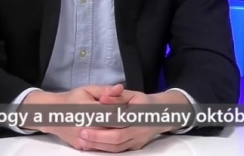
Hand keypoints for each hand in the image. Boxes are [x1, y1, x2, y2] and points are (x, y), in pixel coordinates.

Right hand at [18, 85, 124, 149]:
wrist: (51, 114)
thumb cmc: (72, 99)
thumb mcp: (88, 90)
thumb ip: (105, 90)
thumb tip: (120, 88)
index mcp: (87, 109)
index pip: (111, 113)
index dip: (123, 112)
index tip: (132, 109)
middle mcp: (84, 125)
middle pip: (110, 127)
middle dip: (123, 124)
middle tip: (132, 119)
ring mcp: (82, 138)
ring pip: (106, 139)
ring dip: (117, 134)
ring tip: (125, 127)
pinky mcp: (81, 146)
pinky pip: (99, 146)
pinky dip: (108, 142)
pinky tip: (115, 135)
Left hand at [76, 89, 190, 152]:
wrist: (161, 114)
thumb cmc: (144, 102)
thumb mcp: (132, 94)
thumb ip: (116, 96)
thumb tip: (101, 98)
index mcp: (140, 113)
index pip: (119, 119)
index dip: (103, 121)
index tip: (88, 120)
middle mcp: (141, 129)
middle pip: (117, 138)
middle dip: (98, 138)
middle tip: (82, 135)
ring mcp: (138, 140)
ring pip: (117, 147)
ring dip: (99, 146)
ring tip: (83, 142)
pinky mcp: (135, 147)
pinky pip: (119, 150)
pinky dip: (104, 149)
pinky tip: (93, 146)